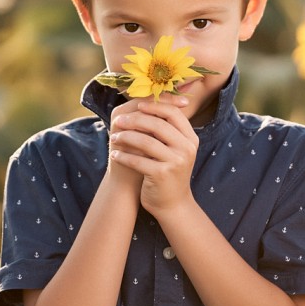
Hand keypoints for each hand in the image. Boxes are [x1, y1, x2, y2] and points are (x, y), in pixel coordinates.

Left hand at [109, 94, 198, 216]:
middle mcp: (187, 148)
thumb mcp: (174, 148)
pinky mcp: (162, 175)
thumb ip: (166, 128)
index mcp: (190, 138)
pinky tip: (115, 155)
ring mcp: (176, 162)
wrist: (173, 203)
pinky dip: (124, 156)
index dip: (154, 106)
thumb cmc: (168, 170)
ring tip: (114, 138)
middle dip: (135, 120)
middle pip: (158, 125)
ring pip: (146, 142)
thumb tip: (146, 101)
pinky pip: (138, 161)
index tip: (137, 105)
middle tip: (118, 121)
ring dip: (126, 138)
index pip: (173, 113)